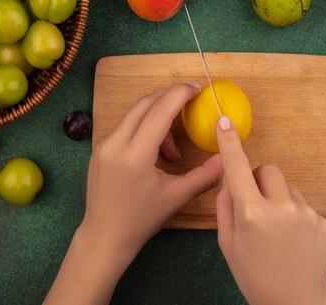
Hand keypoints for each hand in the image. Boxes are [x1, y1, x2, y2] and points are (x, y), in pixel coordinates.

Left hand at [80, 82, 222, 260]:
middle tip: (191, 103)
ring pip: (134, 114)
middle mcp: (115, 143)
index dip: (180, 94)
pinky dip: (144, 127)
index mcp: (135, 155)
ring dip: (157, 117)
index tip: (197, 88)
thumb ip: (205, 175)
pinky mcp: (99, 149)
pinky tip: (156, 151)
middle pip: (145, 104)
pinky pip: (126, 126)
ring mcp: (103, 144)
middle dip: (170, 98)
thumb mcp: (177, 197)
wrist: (104, 237)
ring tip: (173, 150)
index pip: (159, 110)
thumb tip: (226, 158)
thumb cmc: (141, 219)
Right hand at [215, 115, 325, 304]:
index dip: (229, 143)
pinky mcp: (323, 222)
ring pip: (287, 186)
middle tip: (255, 203)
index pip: (237, 167)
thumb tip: (229, 179)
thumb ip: (225, 206)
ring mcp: (306, 214)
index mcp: (251, 214)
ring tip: (277, 229)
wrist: (294, 303)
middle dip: (258, 179)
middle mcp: (280, 208)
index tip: (225, 122)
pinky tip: (293, 239)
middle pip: (268, 169)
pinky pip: (303, 204)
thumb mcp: (227, 244)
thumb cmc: (254, 277)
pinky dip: (295, 214)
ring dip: (278, 197)